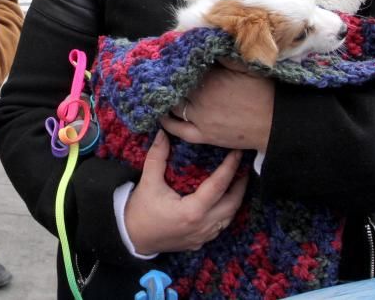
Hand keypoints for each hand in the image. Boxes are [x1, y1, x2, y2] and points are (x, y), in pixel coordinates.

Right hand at [125, 131, 246, 253]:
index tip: (236, 153)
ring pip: (229, 217)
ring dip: (235, 199)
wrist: (131, 237)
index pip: (218, 186)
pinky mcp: (199, 241)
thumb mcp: (148, 182)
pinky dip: (226, 212)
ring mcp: (203, 236)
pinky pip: (220, 226)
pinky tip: (223, 201)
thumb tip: (163, 134)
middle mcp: (202, 225)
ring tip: (237, 181)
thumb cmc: (140, 210)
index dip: (230, 168)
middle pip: (232, 203)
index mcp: (192, 211)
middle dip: (241, 184)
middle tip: (244, 166)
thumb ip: (157, 157)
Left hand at [161, 59, 273, 150]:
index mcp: (211, 77)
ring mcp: (200, 118)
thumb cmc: (265, 92)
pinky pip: (178, 130)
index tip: (171, 56)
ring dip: (167, 97)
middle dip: (170, 78)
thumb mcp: (246, 66)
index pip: (186, 67)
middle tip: (161, 73)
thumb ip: (224, 54)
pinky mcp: (204, 136)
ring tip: (159, 90)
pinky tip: (161, 115)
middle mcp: (201, 97)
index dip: (178, 61)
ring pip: (174, 105)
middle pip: (177, 85)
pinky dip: (167, 123)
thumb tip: (206, 42)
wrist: (277, 123)